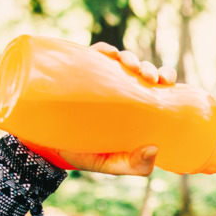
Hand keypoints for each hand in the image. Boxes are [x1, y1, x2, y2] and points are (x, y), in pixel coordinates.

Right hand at [54, 44, 173, 174]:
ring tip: (130, 65)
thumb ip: (135, 164)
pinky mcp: (80, 74)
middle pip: (141, 70)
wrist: (49, 150)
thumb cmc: (86, 155)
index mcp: (134, 108)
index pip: (156, 86)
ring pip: (121, 60)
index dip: (165, 77)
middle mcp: (120, 90)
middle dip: (149, 67)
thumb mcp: (112, 165)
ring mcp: (100, 80)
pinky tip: (109, 54)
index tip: (166, 82)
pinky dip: (104, 50)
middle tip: (149, 77)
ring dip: (130, 58)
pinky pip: (94, 55)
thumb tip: (154, 148)